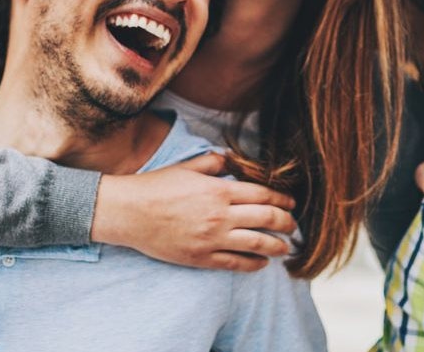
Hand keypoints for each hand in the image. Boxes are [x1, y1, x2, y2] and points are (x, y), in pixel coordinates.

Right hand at [91, 152, 297, 271]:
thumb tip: (232, 160)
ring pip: (257, 244)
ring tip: (286, 246)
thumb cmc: (157, 187)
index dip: (282, 199)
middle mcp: (220, 215)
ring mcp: (212, 239)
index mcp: (220, 190)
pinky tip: (262, 263)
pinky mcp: (201, 258)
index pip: (263, 195)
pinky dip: (254, 264)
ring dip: (277, 245)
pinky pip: (235, 264)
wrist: (128, 213)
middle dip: (286, 222)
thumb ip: (215, 163)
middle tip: (294, 225)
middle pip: (267, 219)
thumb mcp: (188, 167)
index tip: (291, 203)